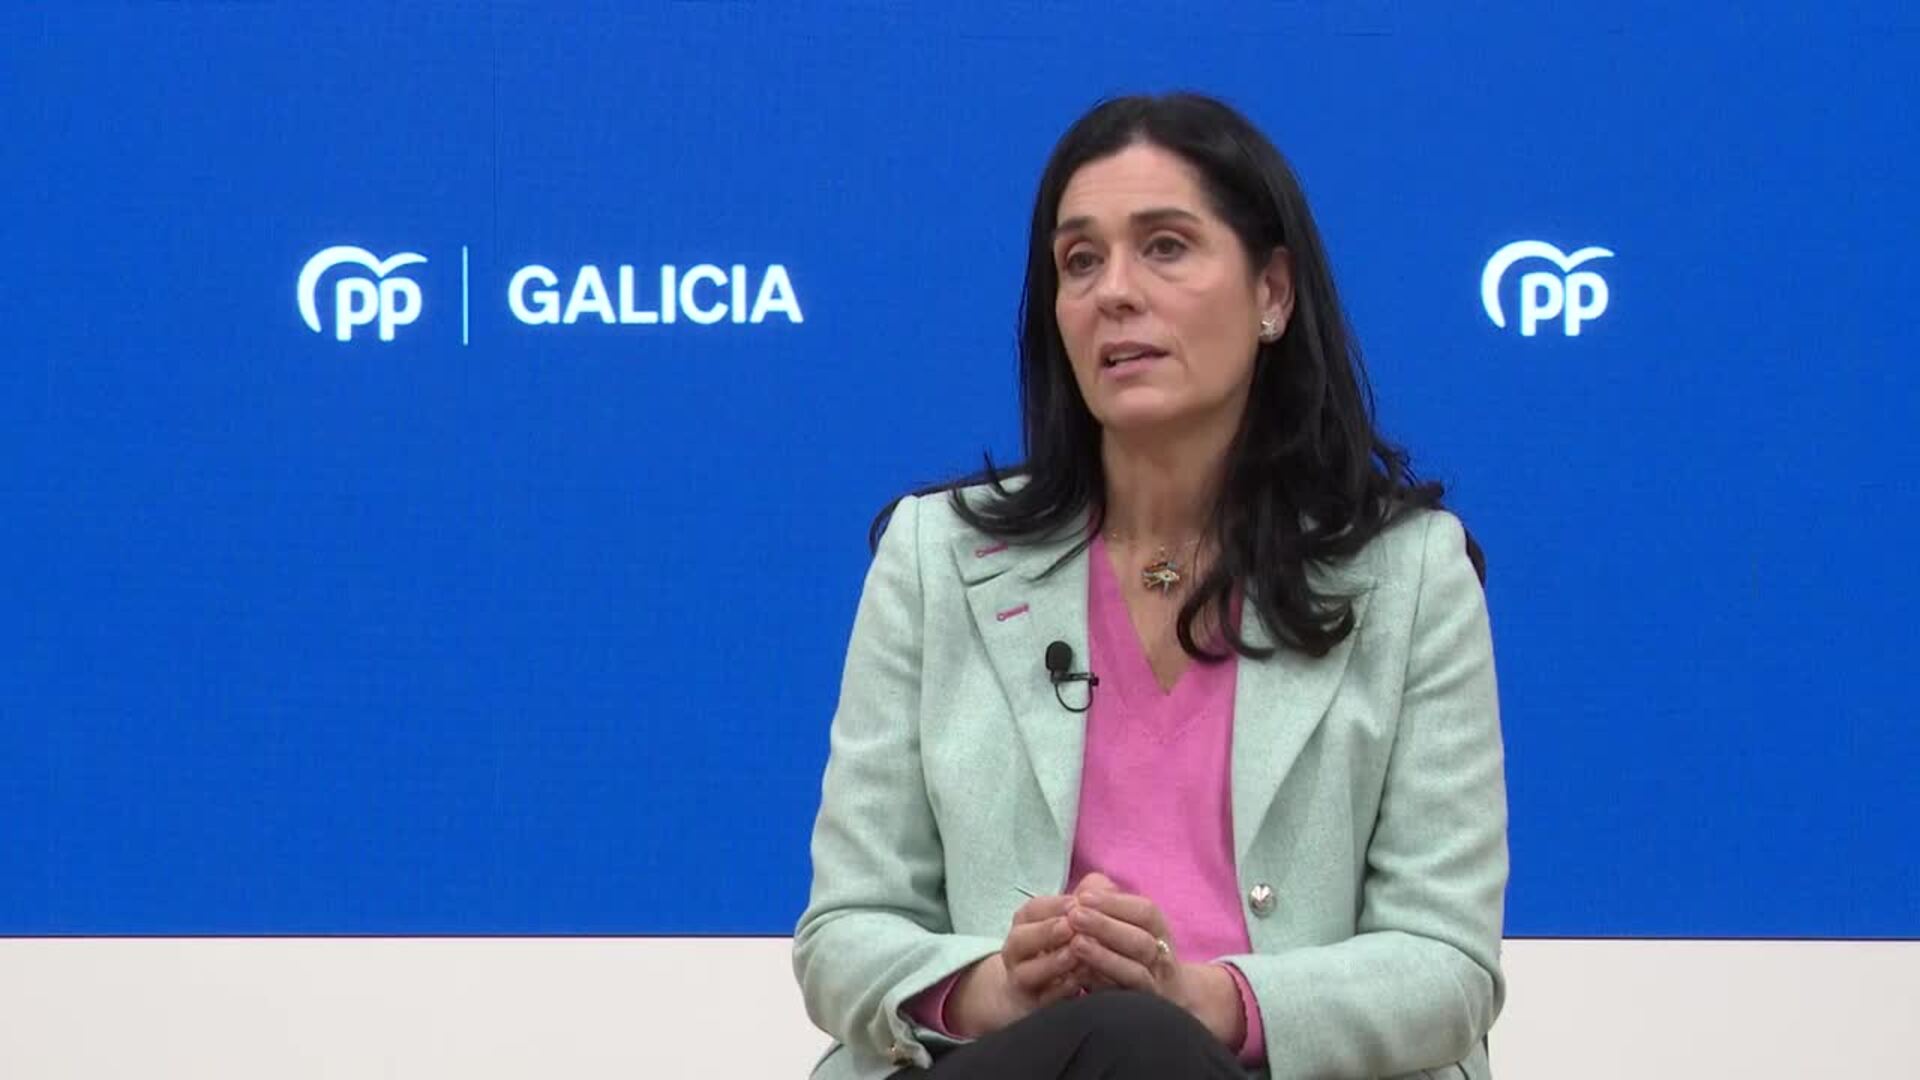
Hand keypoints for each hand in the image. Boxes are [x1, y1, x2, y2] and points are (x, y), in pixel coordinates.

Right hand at [947, 893, 1084, 1036]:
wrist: (1034, 991)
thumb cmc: (1060, 946)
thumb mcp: (1070, 919)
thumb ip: (1087, 898)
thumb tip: (1102, 885)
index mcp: (1025, 925)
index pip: (1032, 910)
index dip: (1053, 906)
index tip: (1077, 902)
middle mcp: (1016, 952)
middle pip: (1020, 939)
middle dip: (1046, 931)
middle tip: (1072, 926)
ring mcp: (1022, 980)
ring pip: (1028, 972)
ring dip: (1052, 963)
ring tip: (1076, 954)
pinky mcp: (1033, 1007)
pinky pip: (1043, 1000)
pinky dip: (1060, 991)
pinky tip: (1079, 983)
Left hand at [1066, 873, 1246, 1048]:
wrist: (1164, 996)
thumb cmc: (1130, 949)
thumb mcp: (1124, 921)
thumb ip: (1107, 901)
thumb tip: (1089, 886)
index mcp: (1159, 931)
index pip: (1146, 913)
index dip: (1115, 903)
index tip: (1083, 896)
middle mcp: (1162, 959)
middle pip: (1142, 942)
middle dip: (1106, 927)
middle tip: (1074, 915)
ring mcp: (1153, 988)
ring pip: (1135, 974)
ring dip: (1104, 957)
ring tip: (1075, 943)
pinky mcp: (1140, 1011)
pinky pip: (1123, 1001)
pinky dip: (1102, 987)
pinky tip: (1080, 976)